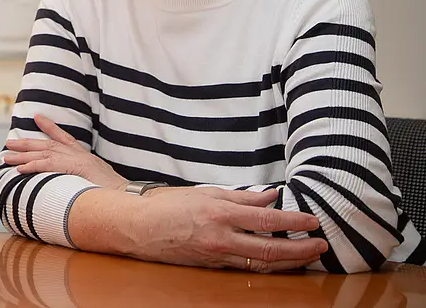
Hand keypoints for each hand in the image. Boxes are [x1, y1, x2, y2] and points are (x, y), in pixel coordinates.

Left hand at [3, 113, 127, 188]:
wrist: (129, 198)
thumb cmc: (117, 197)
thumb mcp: (99, 186)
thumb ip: (86, 182)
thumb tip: (77, 189)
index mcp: (86, 158)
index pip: (65, 138)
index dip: (50, 128)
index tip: (38, 118)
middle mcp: (80, 155)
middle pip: (48, 145)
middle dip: (27, 143)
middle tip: (9, 143)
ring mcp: (77, 160)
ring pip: (44, 153)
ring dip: (23, 155)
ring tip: (6, 155)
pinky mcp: (74, 168)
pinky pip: (48, 165)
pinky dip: (32, 165)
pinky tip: (19, 168)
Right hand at [131, 187, 328, 271]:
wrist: (139, 227)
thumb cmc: (168, 205)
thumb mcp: (205, 193)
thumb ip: (240, 197)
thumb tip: (271, 196)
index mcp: (220, 214)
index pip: (266, 220)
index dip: (294, 222)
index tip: (313, 221)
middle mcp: (221, 238)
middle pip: (270, 249)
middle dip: (300, 250)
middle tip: (321, 246)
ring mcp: (217, 256)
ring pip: (261, 263)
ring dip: (289, 262)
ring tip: (308, 256)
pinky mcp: (213, 266)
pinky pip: (246, 266)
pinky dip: (267, 264)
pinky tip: (280, 261)